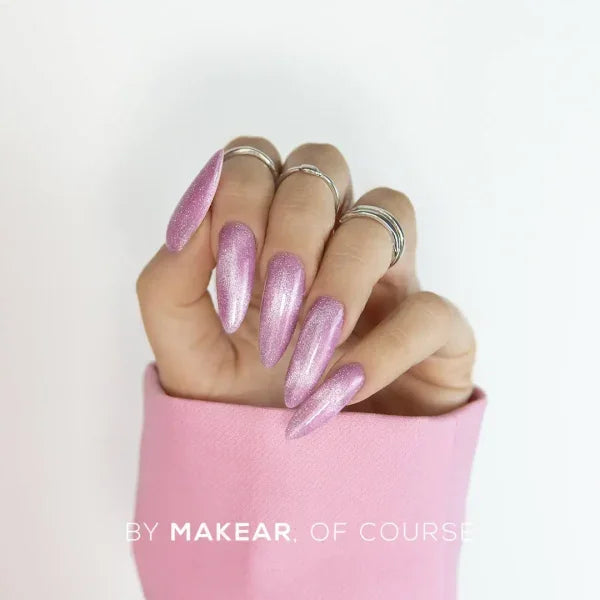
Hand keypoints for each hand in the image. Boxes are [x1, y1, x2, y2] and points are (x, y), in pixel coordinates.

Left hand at [136, 137, 474, 436]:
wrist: (290, 478)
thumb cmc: (239, 404)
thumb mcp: (184, 349)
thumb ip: (170, 280)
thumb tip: (194, 217)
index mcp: (270, 234)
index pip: (258, 161)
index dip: (240, 201)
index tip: (228, 282)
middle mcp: (331, 241)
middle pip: (324, 164)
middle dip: (290, 228)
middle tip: (269, 304)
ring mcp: (390, 278)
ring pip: (387, 212)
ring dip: (337, 278)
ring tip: (304, 348)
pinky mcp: (435, 330)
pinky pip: (430, 309)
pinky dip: (380, 348)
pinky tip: (338, 389)